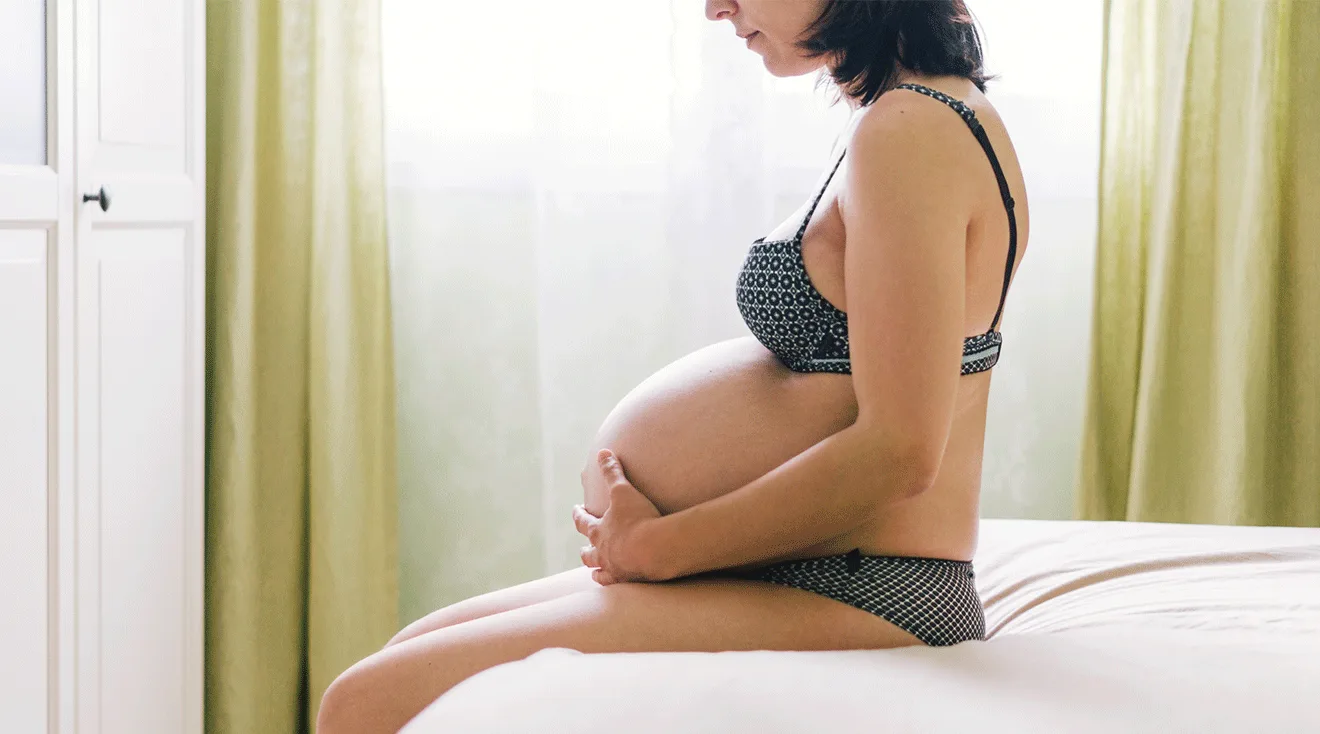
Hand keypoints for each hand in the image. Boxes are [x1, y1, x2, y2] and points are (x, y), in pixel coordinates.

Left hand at [572, 449, 663, 584]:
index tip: (576, 510)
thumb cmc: (637, 518)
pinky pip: (613, 583)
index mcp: (599, 530)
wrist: (654, 549)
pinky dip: (609, 581)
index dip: (579, 515)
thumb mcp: (623, 490)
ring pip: (597, 569)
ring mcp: (613, 568)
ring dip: (593, 567)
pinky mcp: (627, 579)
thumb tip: (602, 452)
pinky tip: (610, 582)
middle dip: (585, 548)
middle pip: (588, 551)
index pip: (583, 522)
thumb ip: (613, 471)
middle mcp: (602, 551)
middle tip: (583, 547)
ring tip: (592, 569)